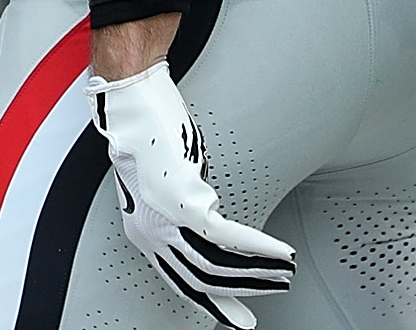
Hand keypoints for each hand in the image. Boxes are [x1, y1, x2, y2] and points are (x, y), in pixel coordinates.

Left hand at [89, 62, 294, 327]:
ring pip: (217, 265)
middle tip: (273, 291)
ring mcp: (165, 223)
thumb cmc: (146, 133)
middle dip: (243, 291)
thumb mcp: (161, 183)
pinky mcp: (182, 206)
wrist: (133, 106)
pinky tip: (276, 252)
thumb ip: (181, 209)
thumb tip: (208, 219)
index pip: (182, 279)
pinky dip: (257, 246)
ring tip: (283, 273)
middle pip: (202, 279)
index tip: (234, 315)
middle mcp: (151, 235)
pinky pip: (226, 238)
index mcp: (144, 232)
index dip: (212, 300)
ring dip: (257, 272)